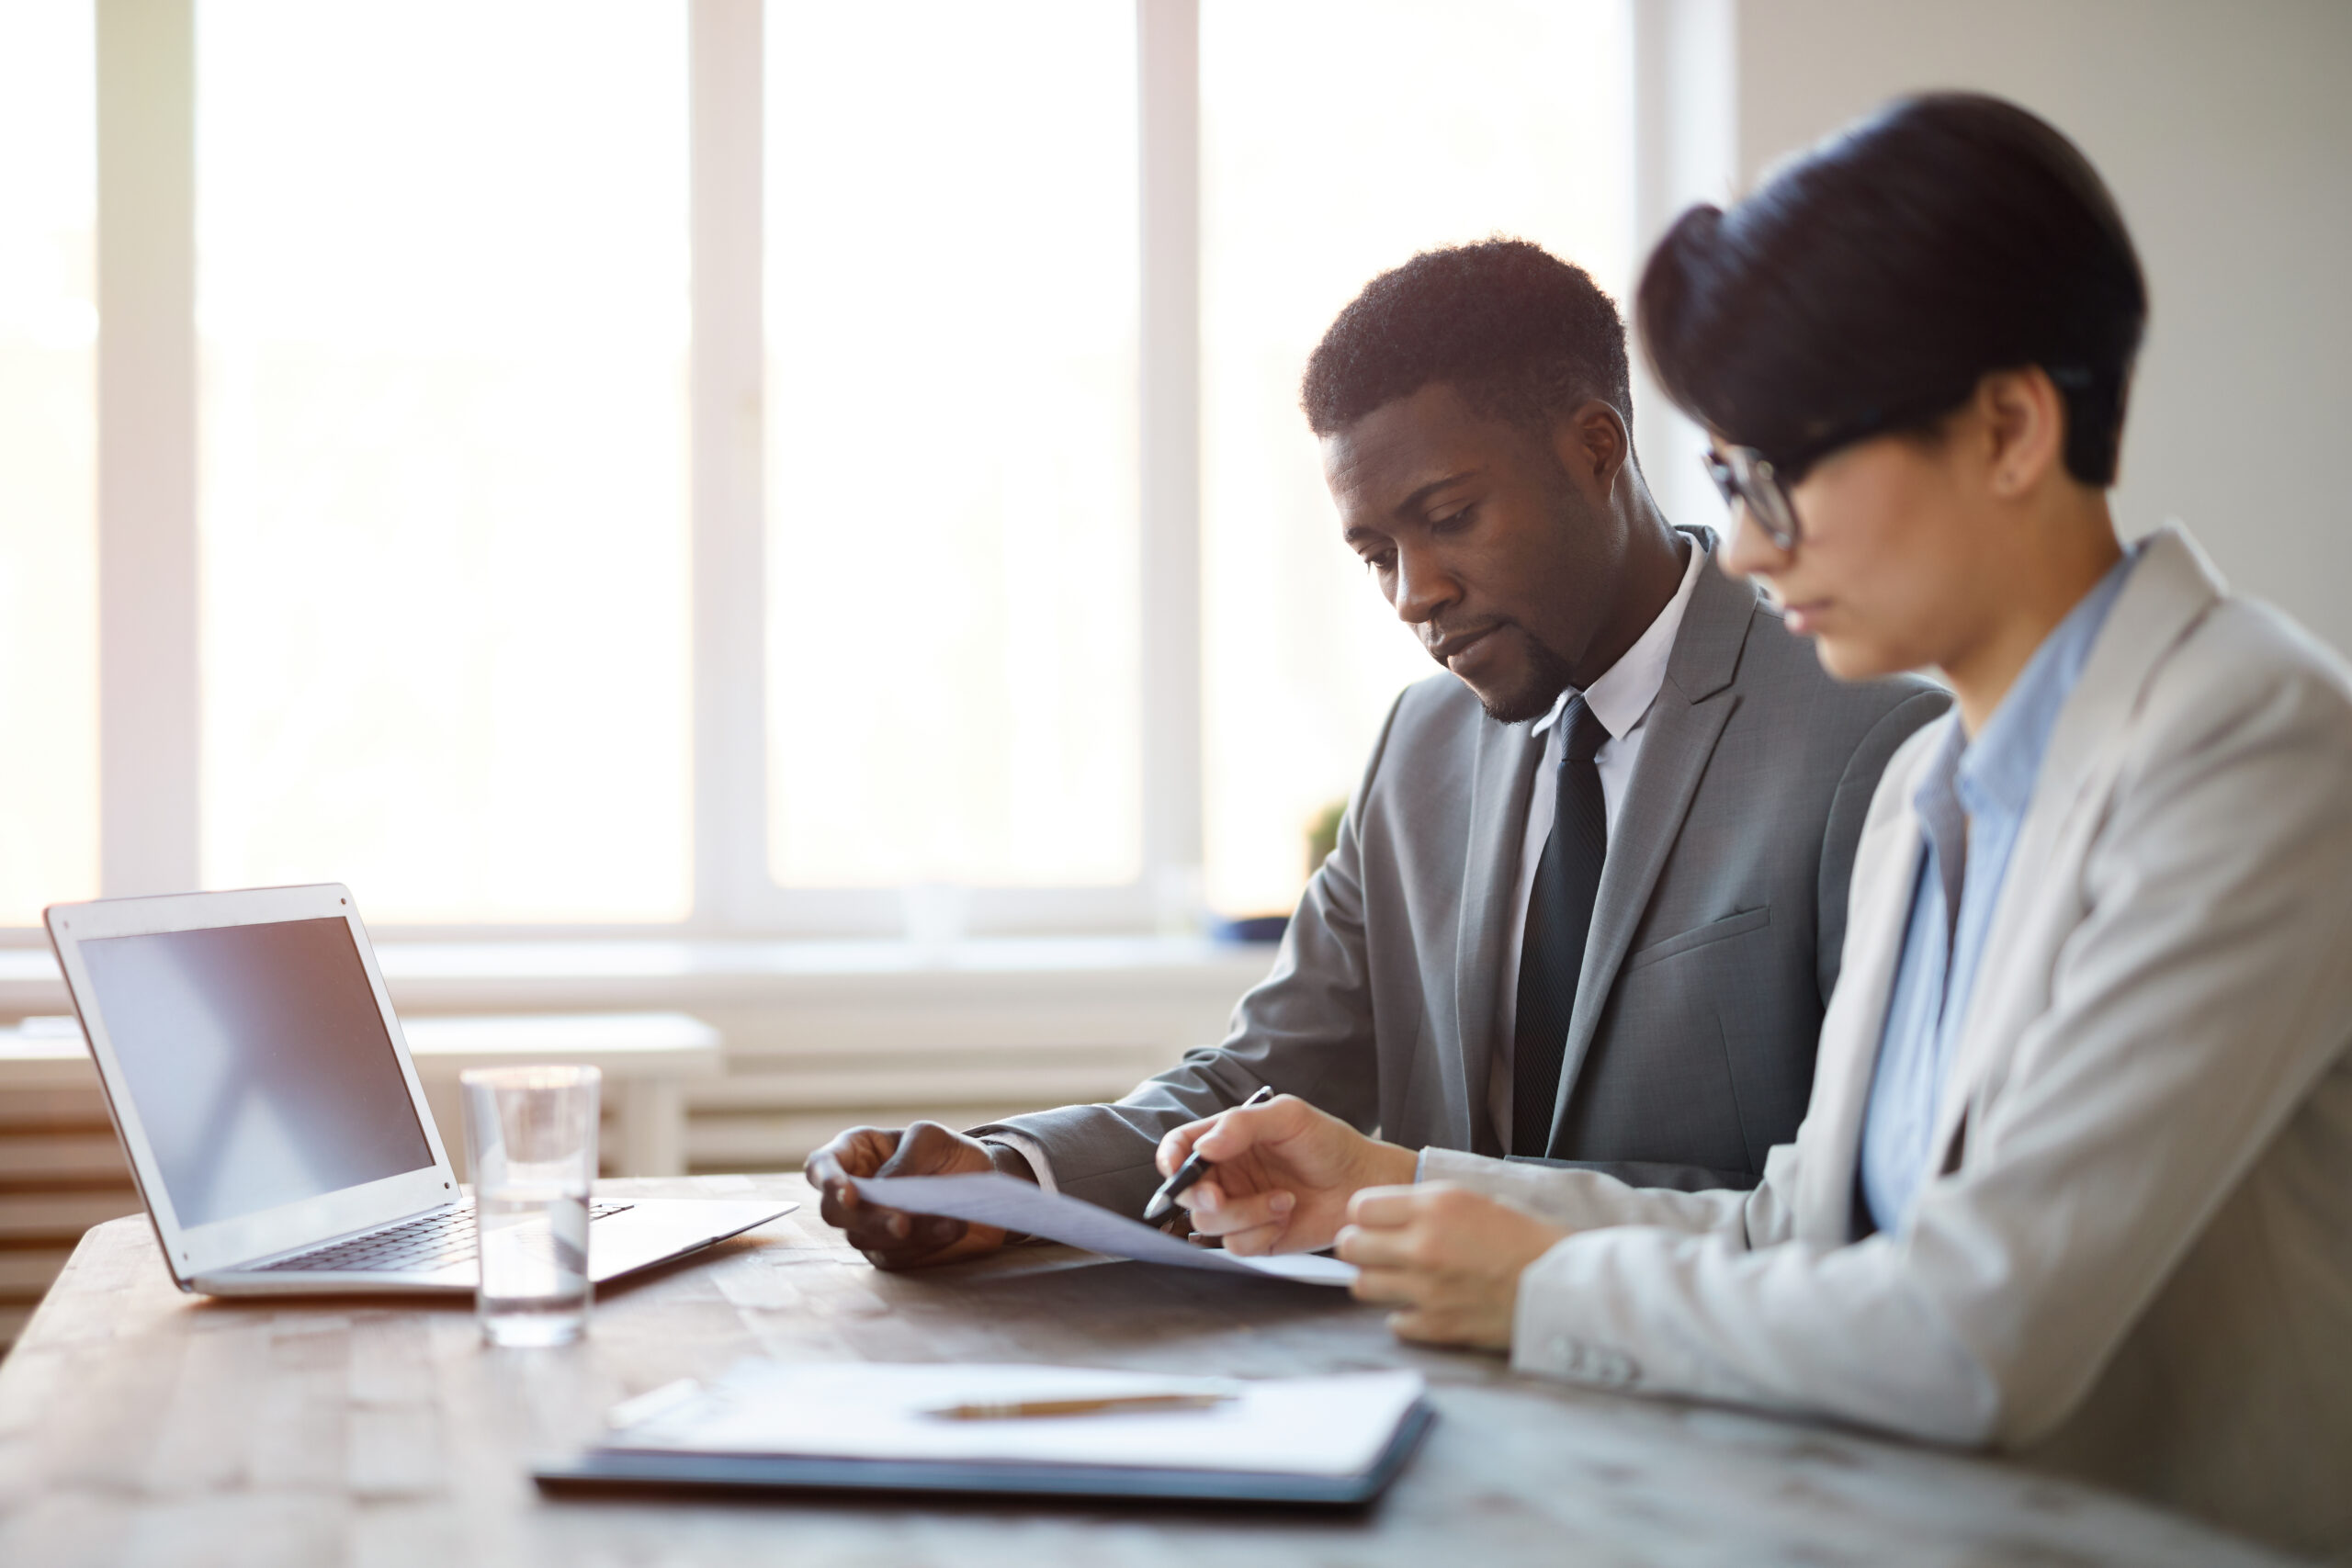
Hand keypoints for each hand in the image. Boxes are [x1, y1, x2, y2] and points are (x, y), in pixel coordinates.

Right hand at [804, 1121, 1021, 1268]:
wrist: (983, 1182)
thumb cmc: (947, 1151)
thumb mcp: (930, 1138)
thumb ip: (905, 1159)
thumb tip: (882, 1189)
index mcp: (854, 1154)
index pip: (820, 1166)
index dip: (827, 1180)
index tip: (850, 1193)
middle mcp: (853, 1192)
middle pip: (834, 1212)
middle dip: (866, 1219)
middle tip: (902, 1223)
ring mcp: (868, 1226)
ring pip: (862, 1239)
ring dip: (904, 1236)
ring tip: (948, 1222)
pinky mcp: (889, 1252)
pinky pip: (892, 1258)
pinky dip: (921, 1246)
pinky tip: (951, 1229)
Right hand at [1155, 1094, 1415, 1254]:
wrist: (1363, 1183)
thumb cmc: (1328, 1142)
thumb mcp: (1288, 1117)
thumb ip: (1242, 1124)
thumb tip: (1202, 1148)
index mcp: (1226, 1140)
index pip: (1180, 1147)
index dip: (1169, 1159)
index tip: (1175, 1168)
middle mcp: (1227, 1175)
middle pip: (1186, 1192)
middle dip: (1200, 1196)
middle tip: (1220, 1196)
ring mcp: (1239, 1208)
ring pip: (1208, 1223)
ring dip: (1244, 1215)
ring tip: (1284, 1200)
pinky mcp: (1256, 1238)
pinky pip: (1235, 1246)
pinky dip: (1260, 1233)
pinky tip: (1287, 1217)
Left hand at [1335, 1184, 1567, 1350]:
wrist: (1566, 1286)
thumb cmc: (1531, 1239)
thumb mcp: (1478, 1200)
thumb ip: (1430, 1206)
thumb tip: (1393, 1212)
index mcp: (1436, 1206)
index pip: (1360, 1207)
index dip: (1365, 1215)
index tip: (1377, 1221)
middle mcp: (1424, 1245)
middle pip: (1350, 1246)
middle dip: (1360, 1247)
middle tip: (1379, 1251)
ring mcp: (1427, 1289)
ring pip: (1362, 1285)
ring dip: (1376, 1281)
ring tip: (1399, 1279)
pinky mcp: (1438, 1326)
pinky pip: (1394, 1321)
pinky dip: (1404, 1316)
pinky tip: (1425, 1306)